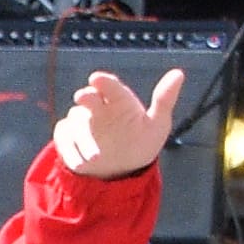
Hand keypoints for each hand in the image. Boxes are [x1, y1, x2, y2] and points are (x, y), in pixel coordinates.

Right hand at [53, 66, 186, 181]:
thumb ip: (164, 99)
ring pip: (76, 122)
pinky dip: (70, 151)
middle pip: (88, 98)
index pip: (110, 87)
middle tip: (84, 97)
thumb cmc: (141, 142)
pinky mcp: (68, 139)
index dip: (104, 81)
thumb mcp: (158, 123)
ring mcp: (81, 124)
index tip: (97, 79)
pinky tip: (81, 163)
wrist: (122, 170)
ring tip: (96, 156)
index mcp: (118, 101)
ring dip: (84, 138)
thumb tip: (179, 73)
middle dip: (86, 96)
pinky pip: (64, 141)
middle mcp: (98, 108)